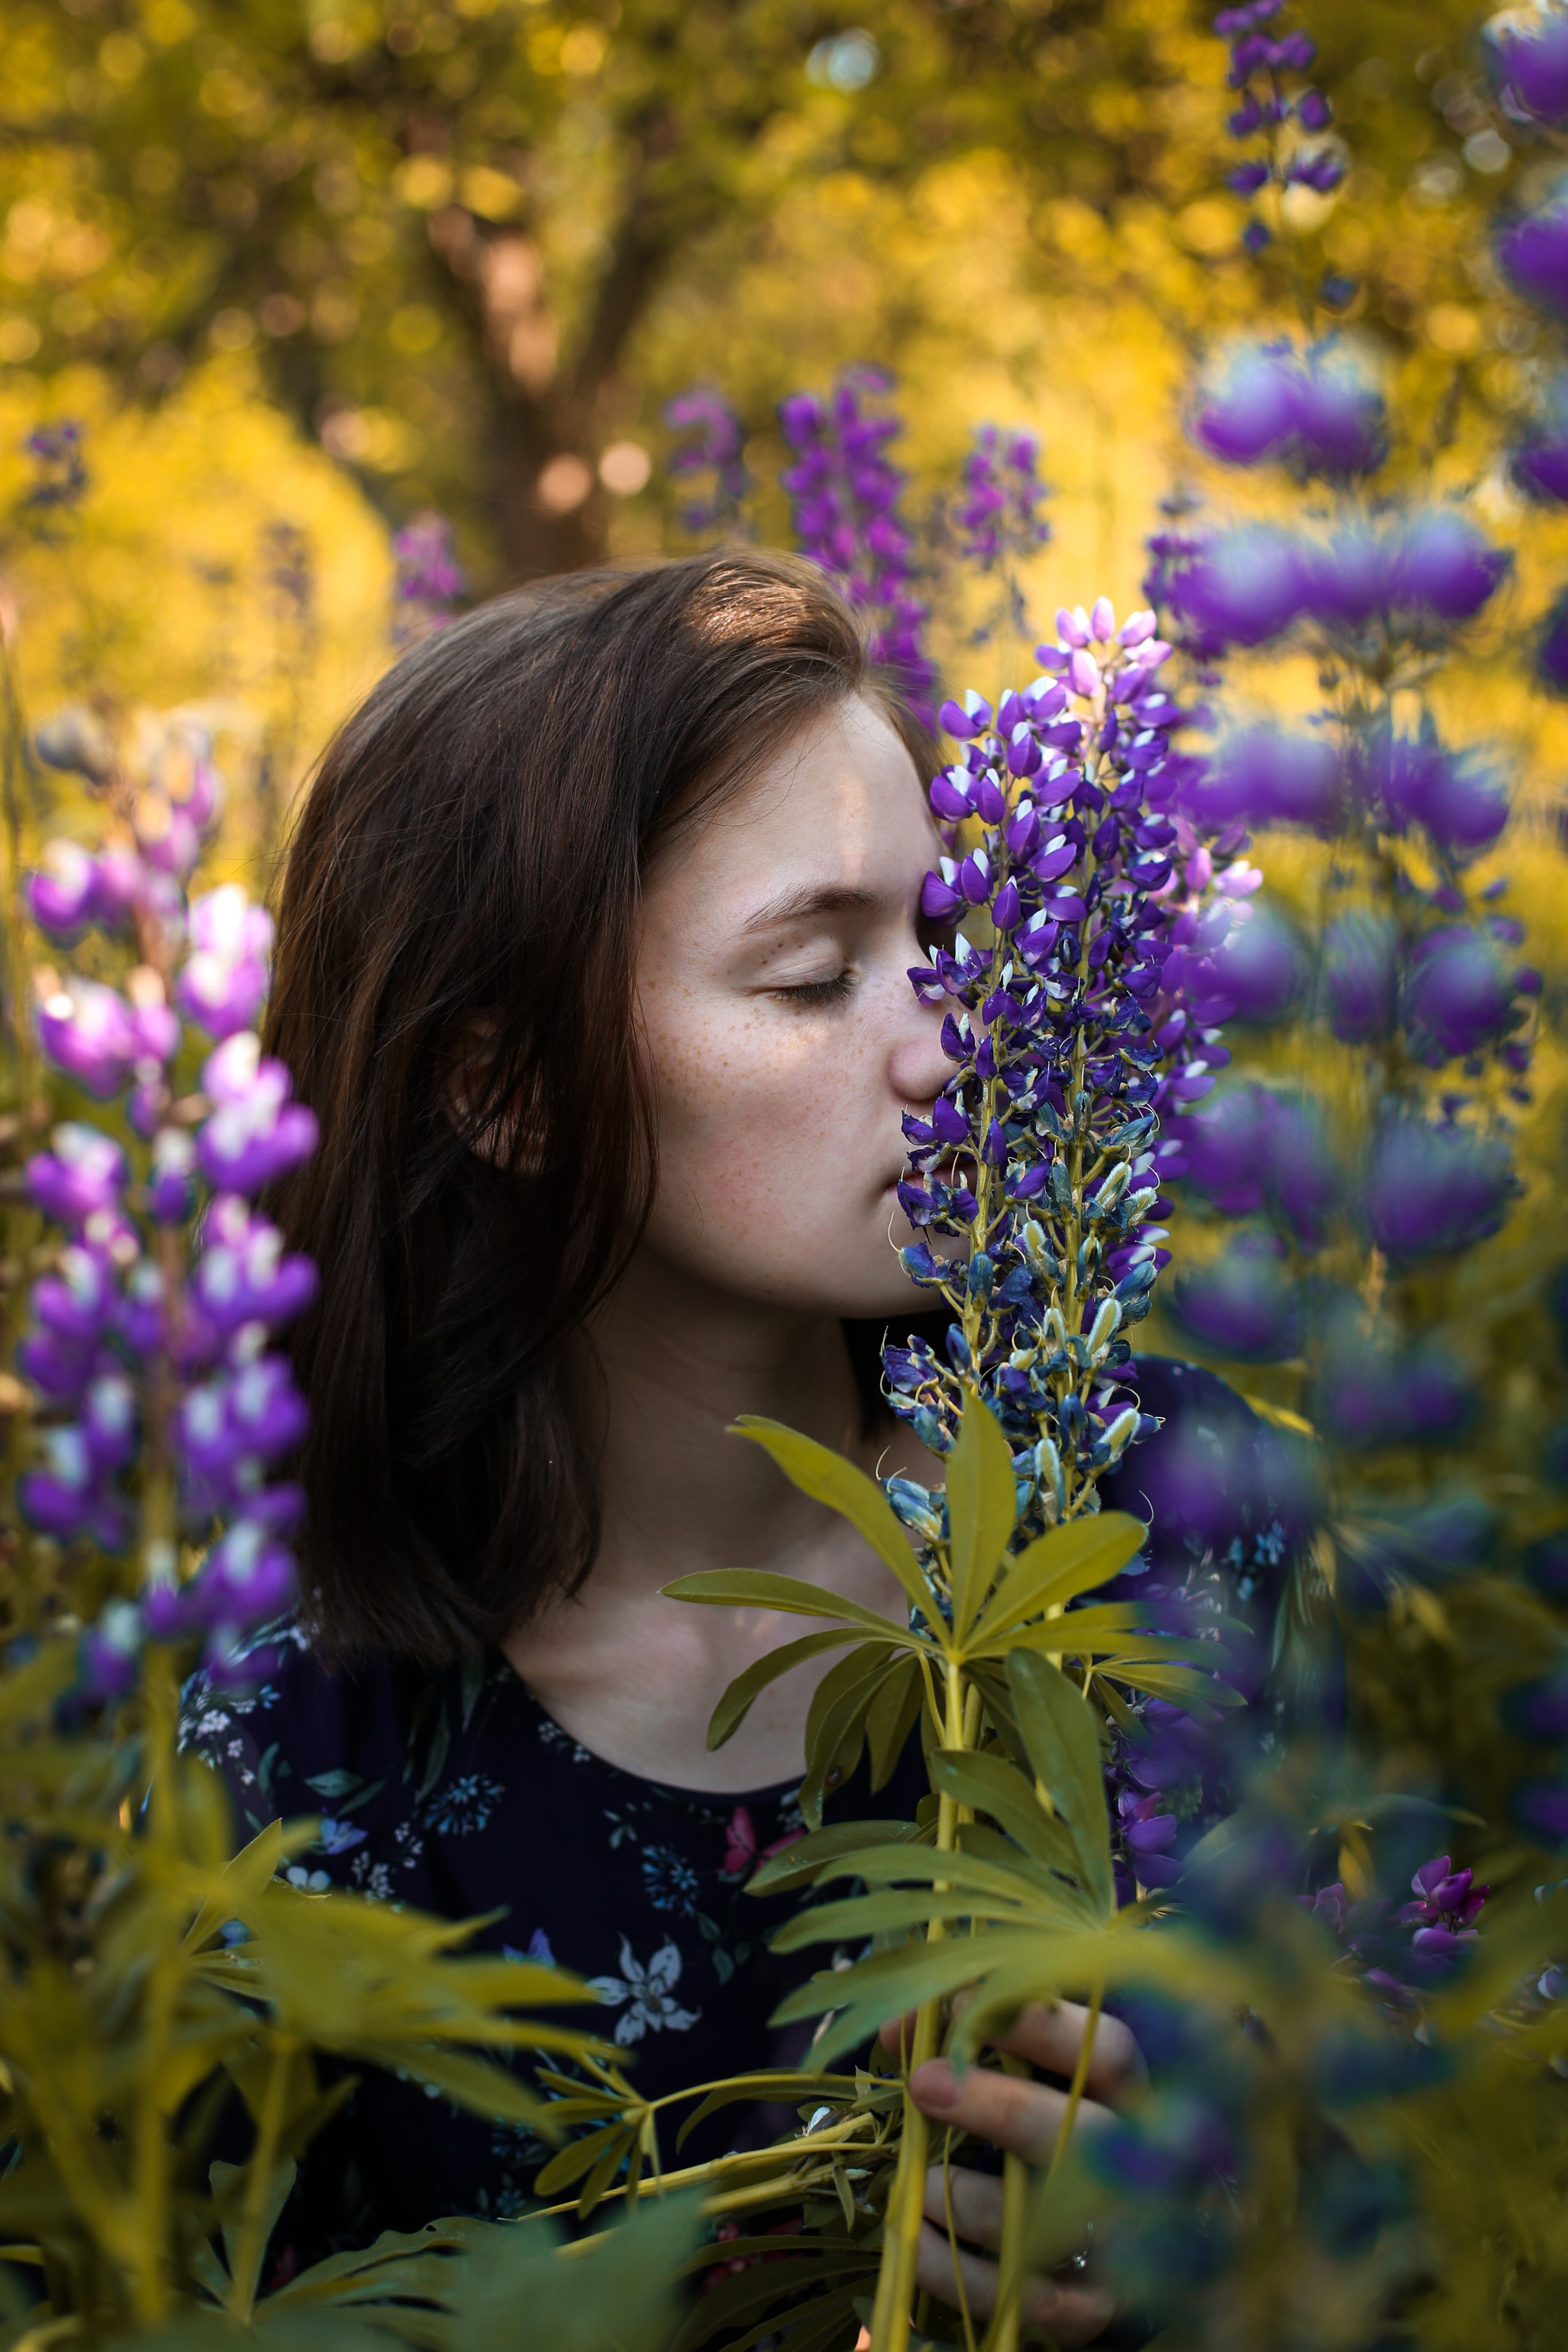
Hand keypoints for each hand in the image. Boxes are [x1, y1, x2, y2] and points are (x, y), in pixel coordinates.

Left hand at [876, 1998, 1144, 2343]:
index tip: (957, 2008)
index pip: (1110, 2049)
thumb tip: (897, 2024)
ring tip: (914, 2183)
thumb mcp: (1029, 2069)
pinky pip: (1031, 2301)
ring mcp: (1123, 2242)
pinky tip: (918, 2239)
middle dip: (1002, 2106)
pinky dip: (960, 2273)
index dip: (1036, 2025)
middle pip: (1088, 2135)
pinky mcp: (1095, 2306)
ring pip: (1056, 2224)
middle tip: (924, 2083)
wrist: (1105, 2236)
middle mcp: (1139, 2165)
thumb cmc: (1050, 2124)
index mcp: (1130, 2094)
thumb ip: (972, 2035)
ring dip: (969, 2200)